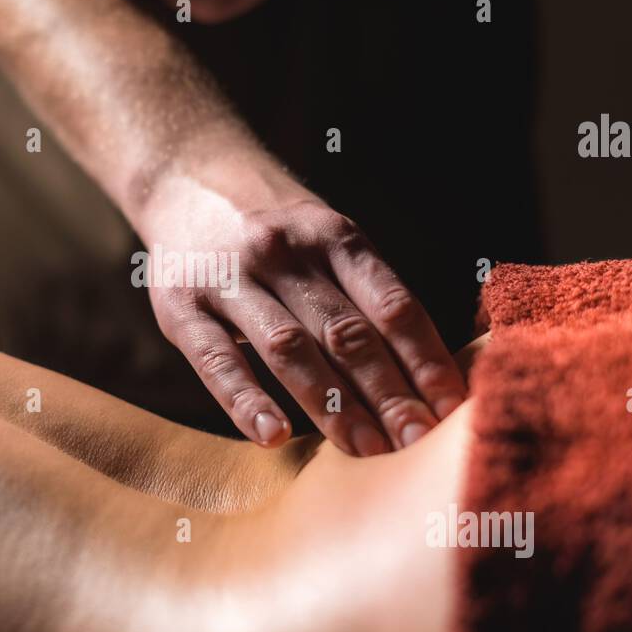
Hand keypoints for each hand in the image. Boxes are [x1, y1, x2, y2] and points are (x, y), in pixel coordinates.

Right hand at [132, 168, 466, 455]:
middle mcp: (285, 252)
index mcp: (333, 236)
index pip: (391, 305)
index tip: (451, 411)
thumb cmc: (275, 231)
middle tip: (418, 444)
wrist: (183, 180)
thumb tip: (430, 375)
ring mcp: (230, 277)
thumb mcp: (326, 237)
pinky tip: (274, 436)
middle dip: (389, 393)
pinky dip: (247, 400)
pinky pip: (217, 359)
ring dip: (332, 406)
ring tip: (366, 451)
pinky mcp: (181, 306)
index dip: (425, 360)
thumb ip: (368, 291)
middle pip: (346, 332)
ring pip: (290, 348)